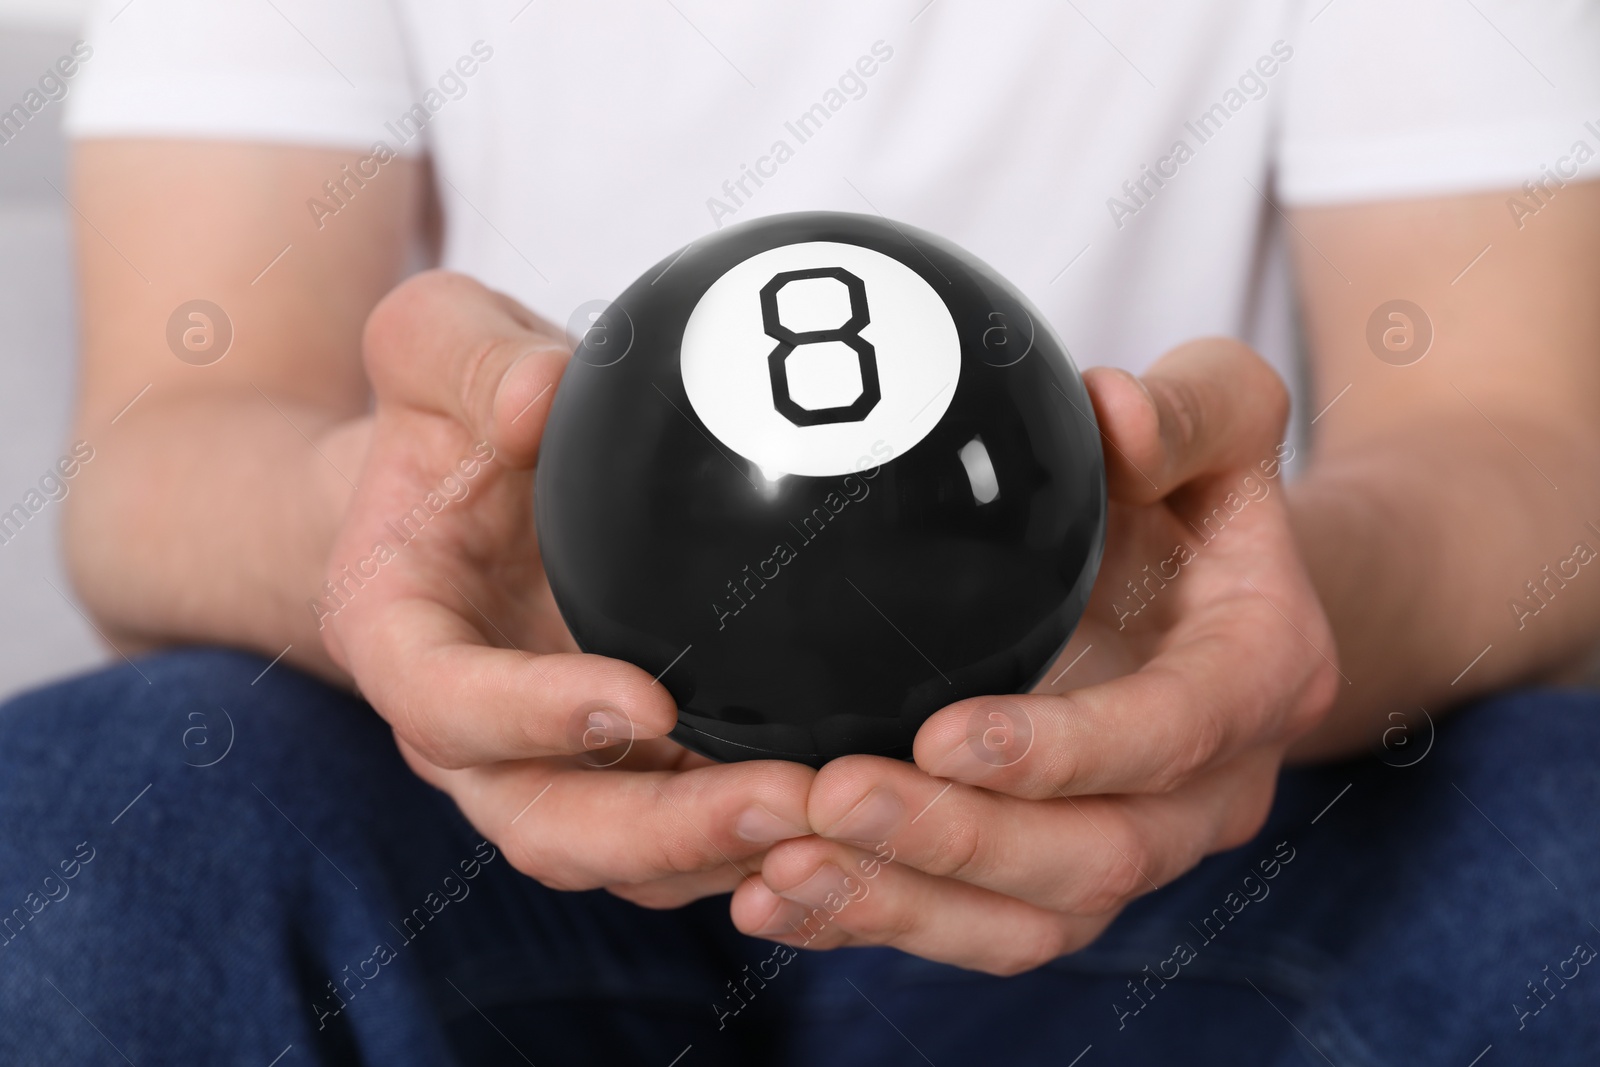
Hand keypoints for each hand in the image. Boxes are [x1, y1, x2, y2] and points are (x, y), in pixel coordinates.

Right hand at [320, 271, 813, 907]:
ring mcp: (548, 764)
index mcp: (399, 639)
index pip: (447, 706)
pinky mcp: (624, 773)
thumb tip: (544, 396)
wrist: (457, 488)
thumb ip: (468, 356)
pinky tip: (853, 807)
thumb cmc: (444, 418)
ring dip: (730, 853)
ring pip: (627, 858)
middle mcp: (466, 734)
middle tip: (787, 798)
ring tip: (846, 817)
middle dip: (664, 831)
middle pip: (547, 825)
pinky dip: (759, 838)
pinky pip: (686, 836)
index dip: (533, 720)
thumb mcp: (432, 344)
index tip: (647, 702)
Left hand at [730, 339, 1340, 973]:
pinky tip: (767, 897)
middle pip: (1094, 858)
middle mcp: (1209, 793)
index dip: (1064, 750)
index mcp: (1256, 677)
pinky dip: (872, 924)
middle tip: (828, 798)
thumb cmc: (1201, 492)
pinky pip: (972, 931)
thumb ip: (1190, 410)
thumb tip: (1113, 410)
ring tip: (774, 867)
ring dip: (897, 905)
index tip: (942, 734)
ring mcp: (1133, 848)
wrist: (1214, 597)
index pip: (1171, 734)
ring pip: (1028, 923)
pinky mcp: (1057, 880)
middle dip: (954, 840)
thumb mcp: (1221, 415)